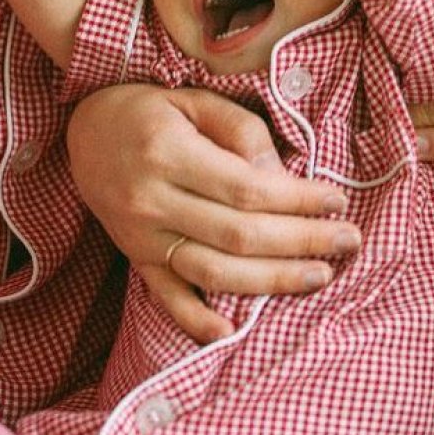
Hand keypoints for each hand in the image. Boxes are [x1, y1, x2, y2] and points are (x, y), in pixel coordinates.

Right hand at [68, 85, 362, 341]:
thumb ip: (242, 133)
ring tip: (318, 276)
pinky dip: (197, 322)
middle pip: (239, 235)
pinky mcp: (135, 260)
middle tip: (348, 241)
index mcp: (170, 154)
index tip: (338, 200)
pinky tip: (232, 334)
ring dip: (270, 282)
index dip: (299, 200)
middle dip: (301, 242)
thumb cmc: (150, 111)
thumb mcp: (196, 100)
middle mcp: (153, 201)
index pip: (248, 189)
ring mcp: (141, 238)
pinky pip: (166, 298)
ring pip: (212, 272)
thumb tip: (282, 176)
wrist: (85, 132)